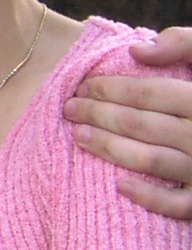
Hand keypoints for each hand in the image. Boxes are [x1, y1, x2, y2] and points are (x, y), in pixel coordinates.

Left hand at [63, 26, 191, 219]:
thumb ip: (185, 45)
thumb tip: (138, 50)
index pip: (151, 94)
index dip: (114, 89)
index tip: (85, 85)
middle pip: (142, 125)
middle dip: (100, 115)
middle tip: (69, 108)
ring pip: (150, 160)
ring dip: (109, 148)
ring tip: (78, 135)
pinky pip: (178, 204)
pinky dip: (149, 197)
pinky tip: (119, 185)